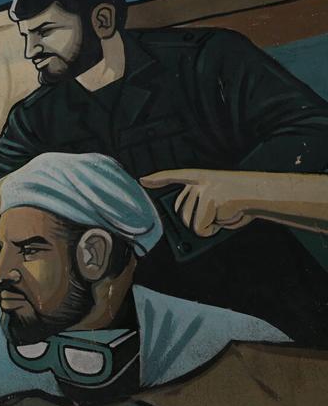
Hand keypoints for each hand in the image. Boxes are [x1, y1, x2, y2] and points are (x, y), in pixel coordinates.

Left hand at [140, 169, 254, 236]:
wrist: (263, 193)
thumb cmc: (243, 202)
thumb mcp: (219, 202)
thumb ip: (203, 210)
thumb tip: (192, 229)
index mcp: (201, 177)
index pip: (175, 175)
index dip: (158, 178)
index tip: (143, 180)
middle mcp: (198, 182)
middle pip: (182, 212)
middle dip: (195, 222)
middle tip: (215, 217)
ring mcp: (201, 191)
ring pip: (191, 222)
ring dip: (208, 226)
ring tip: (225, 215)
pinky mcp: (207, 201)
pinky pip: (202, 227)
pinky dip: (214, 230)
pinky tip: (227, 219)